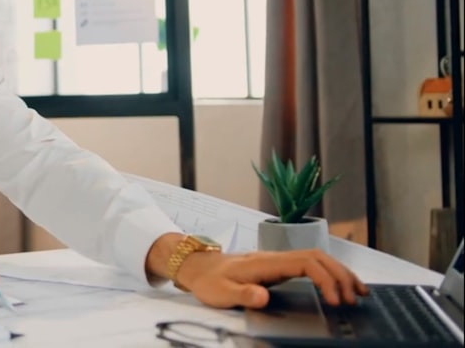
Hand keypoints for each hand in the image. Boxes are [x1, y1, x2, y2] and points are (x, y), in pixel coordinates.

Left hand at [176, 249, 368, 308]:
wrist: (198, 267)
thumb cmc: (209, 281)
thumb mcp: (221, 292)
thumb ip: (243, 294)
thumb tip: (263, 296)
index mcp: (266, 263)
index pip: (306, 264)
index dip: (325, 280)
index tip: (334, 300)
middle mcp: (276, 257)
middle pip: (318, 257)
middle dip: (341, 276)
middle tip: (355, 299)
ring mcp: (279, 260)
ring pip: (318, 258)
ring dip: (340, 273)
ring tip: (359, 292)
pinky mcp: (280, 266)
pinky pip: (311, 265)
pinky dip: (330, 273)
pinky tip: (340, 286)